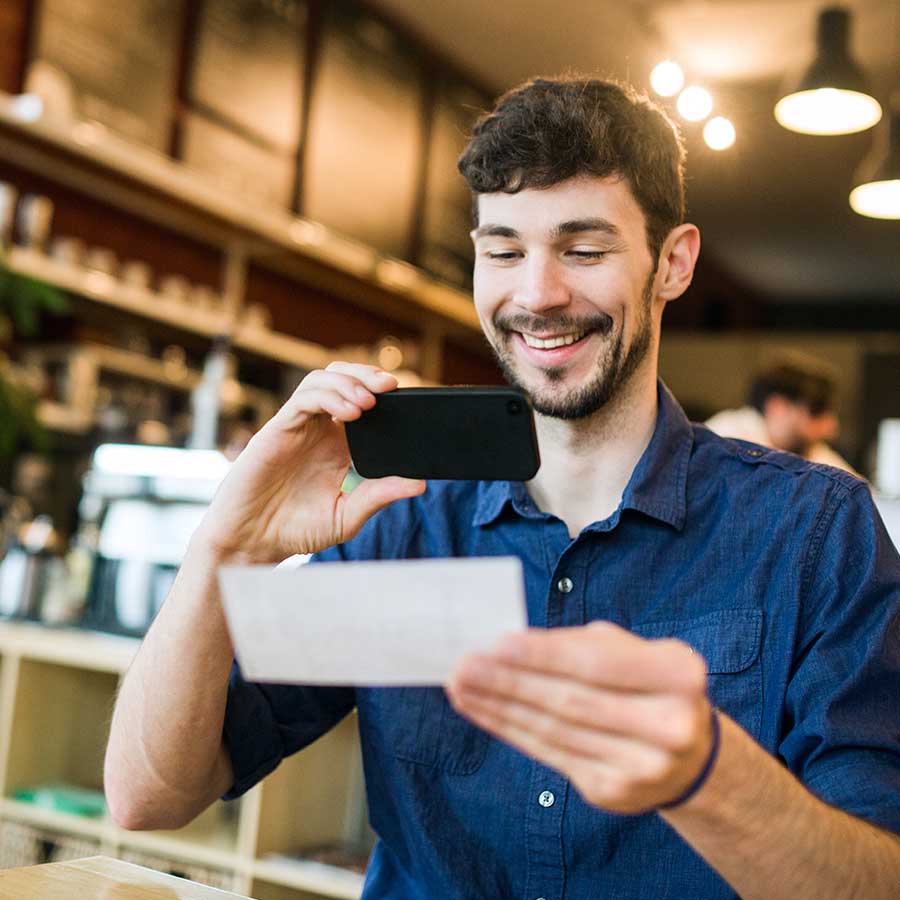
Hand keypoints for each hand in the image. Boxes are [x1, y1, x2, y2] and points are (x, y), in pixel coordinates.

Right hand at [192, 362, 424, 562]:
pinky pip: (304, 399)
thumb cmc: (295, 530)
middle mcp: (318, 430)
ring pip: (322, 380)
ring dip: (349, 383)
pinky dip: (329, 397)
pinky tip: (351, 413)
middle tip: (392, 385)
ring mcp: (297, 427)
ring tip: (370, 402)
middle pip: (342, 379)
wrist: (252, 542)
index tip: (408, 398)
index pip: (361, 402)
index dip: (382, 394)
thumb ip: (379, 496)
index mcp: (337, 445)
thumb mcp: (347, 515)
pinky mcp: (277, 429)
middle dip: (367, 375)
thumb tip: (420, 483)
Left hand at [446, 621, 712, 813]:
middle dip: (510, 682)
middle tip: (464, 665)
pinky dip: (510, 729)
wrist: (689, 755)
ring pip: (554, 731)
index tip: (498, 643)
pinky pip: (549, 754)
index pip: (599, 665)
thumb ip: (576, 645)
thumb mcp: (628, 649)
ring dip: (499, 706)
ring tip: (461, 685)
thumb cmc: (646, 683)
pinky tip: (481, 710)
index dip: (545, 656)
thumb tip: (508, 646)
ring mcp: (643, 766)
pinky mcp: (613, 792)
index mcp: (679, 675)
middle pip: (571, 701)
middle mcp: (669, 725)